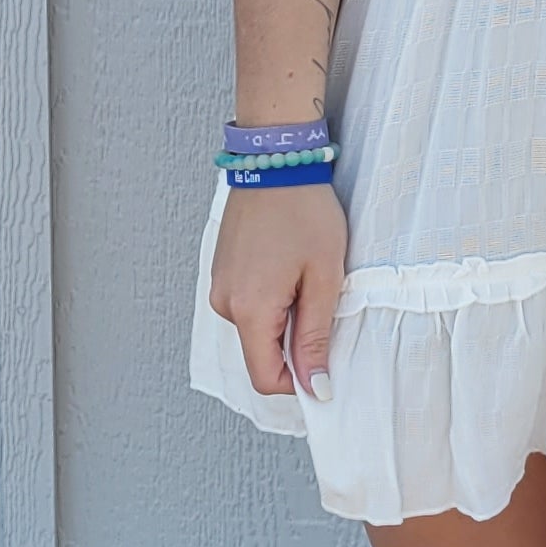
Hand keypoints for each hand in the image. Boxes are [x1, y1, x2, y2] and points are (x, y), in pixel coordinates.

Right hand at [208, 181, 345, 400]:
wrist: (275, 161)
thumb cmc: (303, 210)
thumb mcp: (324, 278)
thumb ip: (315, 337)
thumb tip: (315, 385)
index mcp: (249, 309)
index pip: (266, 378)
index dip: (298, 383)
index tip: (325, 368)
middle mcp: (225, 303)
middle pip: (261, 354)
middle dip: (295, 342)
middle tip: (321, 299)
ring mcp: (219, 287)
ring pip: (257, 329)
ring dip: (285, 317)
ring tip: (305, 276)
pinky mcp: (222, 274)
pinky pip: (248, 306)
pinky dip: (273, 300)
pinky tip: (289, 268)